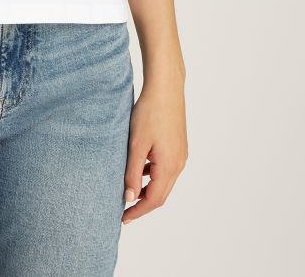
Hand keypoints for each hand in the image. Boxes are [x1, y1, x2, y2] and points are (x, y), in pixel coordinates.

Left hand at [122, 73, 187, 225]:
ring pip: (164, 181)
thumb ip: (132, 173)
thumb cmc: (150, 112)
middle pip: (161, 194)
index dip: (138, 211)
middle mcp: (179, 164)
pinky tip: (139, 168)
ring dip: (148, 189)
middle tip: (124, 209)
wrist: (165, 87)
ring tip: (129, 190)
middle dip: (143, 203)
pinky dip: (152, 175)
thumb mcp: (136, 144)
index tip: (123, 218)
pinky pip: (165, 169)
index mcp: (170, 166)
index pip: (154, 200)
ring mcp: (180, 155)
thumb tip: (129, 198)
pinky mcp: (178, 146)